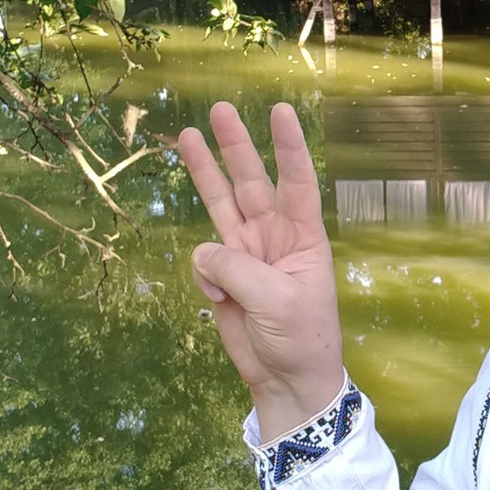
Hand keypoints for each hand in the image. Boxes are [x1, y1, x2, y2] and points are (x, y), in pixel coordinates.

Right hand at [178, 101, 344, 439]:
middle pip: (252, 181)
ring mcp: (248, 253)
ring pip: (221, 203)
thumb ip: (236, 268)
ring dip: (205, 172)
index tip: (281, 110)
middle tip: (220, 108)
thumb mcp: (276, 300)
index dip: (288, 146)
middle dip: (235, 146)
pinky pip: (203, 260)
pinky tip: (219, 300)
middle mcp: (275, 236)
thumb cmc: (300, 338)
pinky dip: (204, 277)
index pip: (298, 181)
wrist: (286, 380)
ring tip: (185, 135)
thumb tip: (204, 254)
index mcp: (304, 236)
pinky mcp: (225, 276)